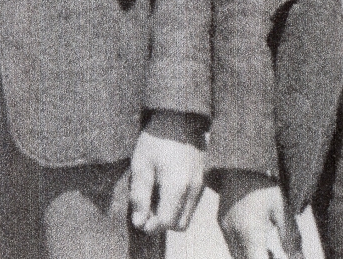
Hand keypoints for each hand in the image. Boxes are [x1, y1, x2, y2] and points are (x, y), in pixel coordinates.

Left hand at [128, 113, 205, 234]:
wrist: (179, 115)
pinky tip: (167, 186)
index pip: (166, 224)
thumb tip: (139, 223)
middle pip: (180, 225)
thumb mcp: (141, 165)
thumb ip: (140, 196)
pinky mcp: (203, 178)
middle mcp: (194, 189)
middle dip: (163, 223)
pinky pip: (193, 202)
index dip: (150, 226)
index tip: (139, 217)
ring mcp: (201, 184)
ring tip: (156, 194)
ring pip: (188, 214)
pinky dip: (180, 203)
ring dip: (172, 213)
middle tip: (147, 207)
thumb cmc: (156, 139)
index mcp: (177, 187)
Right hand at [217, 173, 301, 258]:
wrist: (239, 161)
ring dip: (253, 258)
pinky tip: (261, 244)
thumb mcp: (282, 207)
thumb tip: (298, 258)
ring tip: (271, 253)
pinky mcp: (222, 223)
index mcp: (249, 231)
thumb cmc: (263, 184)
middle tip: (276, 255)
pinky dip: (246, 252)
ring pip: (238, 257)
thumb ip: (291, 237)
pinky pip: (233, 247)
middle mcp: (233, 233)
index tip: (279, 257)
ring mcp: (225, 229)